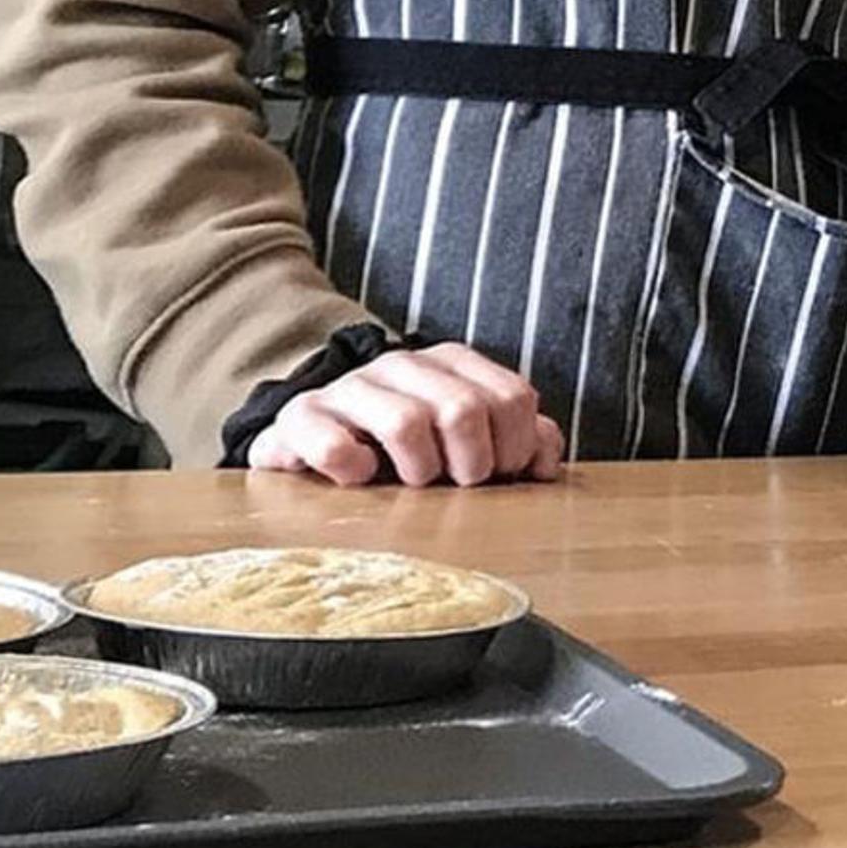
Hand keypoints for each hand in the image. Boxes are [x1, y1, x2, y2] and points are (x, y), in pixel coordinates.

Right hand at [243, 343, 567, 486]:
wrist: (316, 441)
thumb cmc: (406, 449)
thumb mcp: (468, 441)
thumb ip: (519, 442)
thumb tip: (546, 463)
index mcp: (451, 363)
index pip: (512, 398)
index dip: (515, 448)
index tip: (498, 474)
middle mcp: (402, 365)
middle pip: (463, 409)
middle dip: (471, 464)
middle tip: (457, 484)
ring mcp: (349, 387)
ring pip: (405, 422)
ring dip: (419, 469)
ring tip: (414, 484)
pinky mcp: (300, 417)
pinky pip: (334, 445)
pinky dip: (354, 472)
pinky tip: (361, 479)